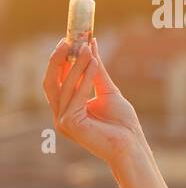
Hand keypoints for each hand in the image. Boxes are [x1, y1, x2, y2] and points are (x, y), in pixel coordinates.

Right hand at [42, 37, 145, 166]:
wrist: (131, 146)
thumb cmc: (122, 123)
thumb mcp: (108, 91)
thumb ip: (97, 71)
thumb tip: (91, 46)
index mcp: (67, 109)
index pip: (57, 81)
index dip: (61, 61)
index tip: (68, 41)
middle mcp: (60, 115)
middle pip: (51, 82)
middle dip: (58, 60)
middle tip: (68, 40)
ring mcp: (62, 121)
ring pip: (64, 87)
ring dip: (76, 65)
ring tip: (87, 48)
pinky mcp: (70, 123)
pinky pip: (76, 95)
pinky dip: (85, 78)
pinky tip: (94, 63)